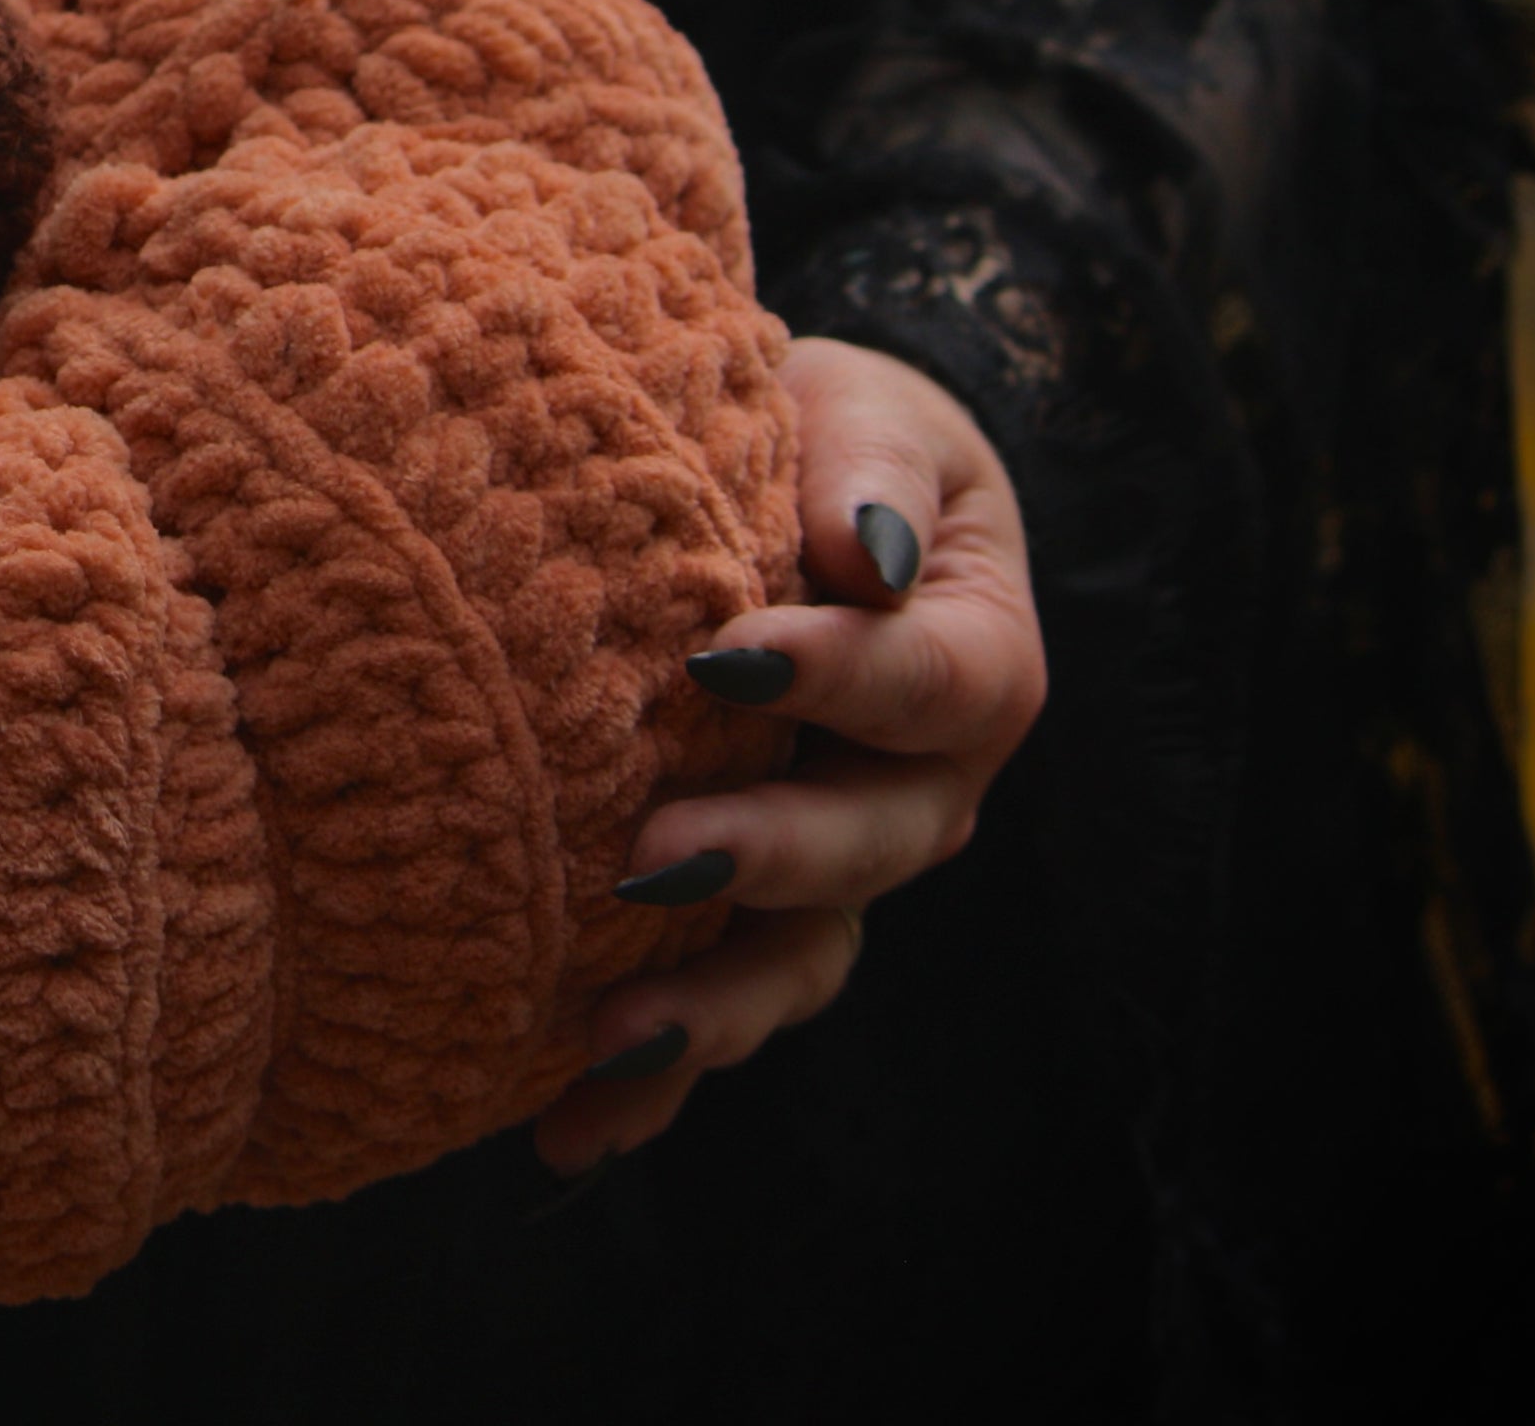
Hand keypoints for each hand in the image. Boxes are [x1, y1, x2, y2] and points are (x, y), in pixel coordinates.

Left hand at [529, 337, 1045, 1176]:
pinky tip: (562, 1126)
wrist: (753, 482)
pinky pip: (714, 1005)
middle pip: (874, 845)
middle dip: (769, 859)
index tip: (724, 655)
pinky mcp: (743, 916)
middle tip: (655, 857)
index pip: (932, 679)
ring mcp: (836, 867)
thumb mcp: (852, 408)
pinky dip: (651, 1082)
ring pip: (800, 960)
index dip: (841, 676)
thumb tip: (865, 552)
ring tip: (606, 1035)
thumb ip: (864, 463)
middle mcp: (922, 785)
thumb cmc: (805, 430)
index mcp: (972, 653)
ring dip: (708, 1008)